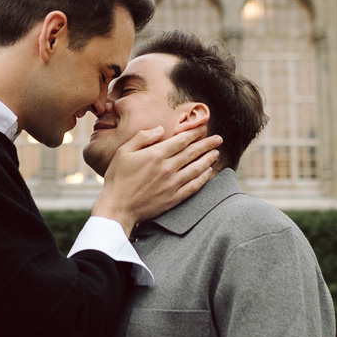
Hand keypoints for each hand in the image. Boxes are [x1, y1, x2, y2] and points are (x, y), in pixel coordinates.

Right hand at [92, 117, 221, 235]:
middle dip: (207, 144)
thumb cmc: (118, 178)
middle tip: (218, 139)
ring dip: (208, 159)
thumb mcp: (124, 151)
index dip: (194, 133)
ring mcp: (172, 184)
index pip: (182, 140)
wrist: (118, 207)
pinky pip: (194, 186)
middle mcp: (168, 168)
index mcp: (156, 154)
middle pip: (193, 152)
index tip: (203, 128)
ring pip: (197, 168)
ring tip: (216, 153)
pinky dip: (203, 178)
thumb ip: (142, 137)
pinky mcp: (174, 198)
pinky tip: (208, 172)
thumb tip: (160, 129)